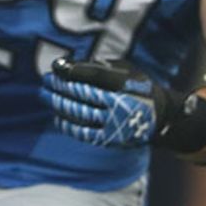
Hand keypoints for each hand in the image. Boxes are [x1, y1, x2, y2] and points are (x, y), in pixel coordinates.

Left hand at [41, 57, 184, 148]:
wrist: (160, 118)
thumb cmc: (136, 88)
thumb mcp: (126, 71)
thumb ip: (99, 68)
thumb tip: (67, 66)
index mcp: (125, 85)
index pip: (93, 76)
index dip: (71, 71)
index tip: (55, 67)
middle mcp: (119, 104)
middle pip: (81, 94)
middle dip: (59, 86)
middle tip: (45, 80)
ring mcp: (114, 123)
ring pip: (79, 113)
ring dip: (57, 103)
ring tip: (44, 95)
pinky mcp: (110, 139)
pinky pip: (82, 132)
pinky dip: (67, 124)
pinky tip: (57, 116)